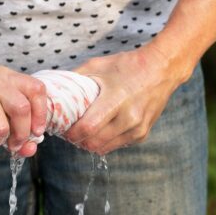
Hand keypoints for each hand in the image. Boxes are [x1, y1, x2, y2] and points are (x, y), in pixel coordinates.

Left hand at [65, 45, 192, 154]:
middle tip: (71, 132)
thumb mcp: (98, 66)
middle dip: (78, 140)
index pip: (88, 128)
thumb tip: (53, 91)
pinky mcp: (142, 134)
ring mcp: (138, 128)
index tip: (64, 129)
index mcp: (116, 99)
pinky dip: (105, 141)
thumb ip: (75, 79)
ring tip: (84, 132)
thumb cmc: (127, 65)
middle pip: (94, 143)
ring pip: (104, 148)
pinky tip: (102, 129)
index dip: (72, 133)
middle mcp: (129, 117)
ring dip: (90, 144)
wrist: (161, 69)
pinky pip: (116, 145)